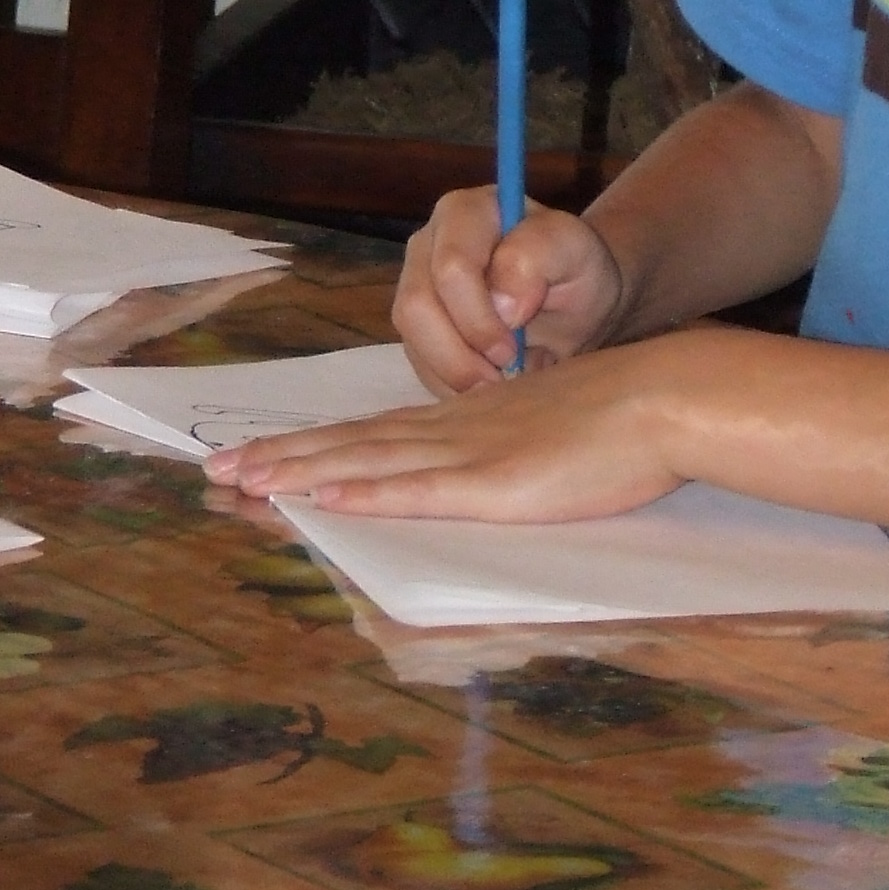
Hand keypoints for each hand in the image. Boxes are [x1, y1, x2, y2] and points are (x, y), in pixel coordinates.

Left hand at [201, 338, 685, 520]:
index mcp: (475, 421)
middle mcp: (460, 431)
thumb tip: (505, 468)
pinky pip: (412, 488)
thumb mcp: (560, 429)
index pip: (381, 434)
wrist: (669, 396)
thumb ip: (523, 447)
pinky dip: (360, 489)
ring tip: (242, 482)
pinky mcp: (493, 482)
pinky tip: (318, 493)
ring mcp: (472, 454)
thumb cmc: (629, 419)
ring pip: (369, 460)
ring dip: (300, 471)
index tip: (267, 455)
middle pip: (357, 443)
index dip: (321, 445)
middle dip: (285, 457)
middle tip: (219, 470)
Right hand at [393, 186, 626, 394]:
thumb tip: (502, 304)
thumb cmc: (576, 270)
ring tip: (500, 380)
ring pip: (412, 339)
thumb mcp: (576, 252)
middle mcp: (430, 243)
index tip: (514, 347)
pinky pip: (418, 364)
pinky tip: (488, 381)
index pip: (451, 267)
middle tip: (505, 371)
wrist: (573, 304)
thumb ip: (540, 255)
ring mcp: (416, 285)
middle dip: (460, 353)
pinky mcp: (415, 326)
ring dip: (455, 372)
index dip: (478, 316)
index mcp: (467, 212)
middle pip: (416, 306)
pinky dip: (452, 383)